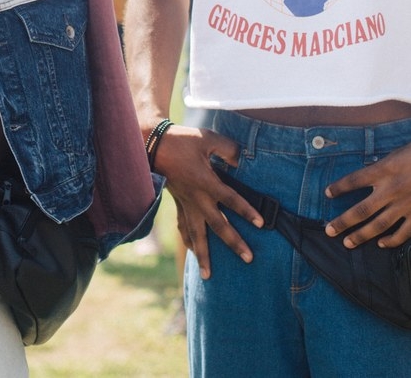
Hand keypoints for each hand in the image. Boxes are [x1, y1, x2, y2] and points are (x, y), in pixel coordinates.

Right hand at [152, 125, 263, 278]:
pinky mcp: (177, 203)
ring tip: (208, 276)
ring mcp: (185, 203)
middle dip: (233, 242)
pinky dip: (187, 241)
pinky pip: (183, 226)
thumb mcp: (206, 138)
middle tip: (248, 259)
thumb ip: (228, 148)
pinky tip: (191, 252)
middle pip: (218, 225)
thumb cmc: (181, 140)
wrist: (152, 144)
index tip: (261, 224)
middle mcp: (196, 197)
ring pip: (196, 234)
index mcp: (205, 181)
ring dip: (202, 255)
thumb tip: (242, 159)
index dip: (247, 211)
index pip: (230, 199)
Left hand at [325, 141, 410, 248]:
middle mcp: (391, 190)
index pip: (354, 180)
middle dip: (343, 222)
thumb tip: (369, 175)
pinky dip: (391, 241)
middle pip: (361, 209)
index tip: (327, 193)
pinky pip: (403, 233)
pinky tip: (380, 244)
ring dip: (361, 235)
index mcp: (384, 170)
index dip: (339, 187)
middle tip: (329, 231)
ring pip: (379, 225)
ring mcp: (404, 205)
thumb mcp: (397, 154)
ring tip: (348, 243)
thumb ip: (383, 166)